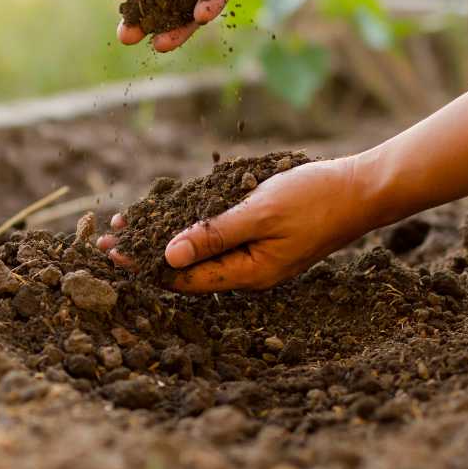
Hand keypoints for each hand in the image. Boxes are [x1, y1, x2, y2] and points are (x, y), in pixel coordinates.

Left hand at [98, 157, 378, 291]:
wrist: (363, 190)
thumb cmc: (315, 199)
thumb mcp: (259, 213)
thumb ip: (214, 235)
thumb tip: (168, 256)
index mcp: (246, 273)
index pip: (182, 278)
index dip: (143, 265)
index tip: (110, 253)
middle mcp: (247, 272)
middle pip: (186, 270)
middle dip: (145, 256)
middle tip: (104, 244)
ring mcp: (256, 258)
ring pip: (200, 254)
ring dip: (164, 241)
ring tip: (127, 230)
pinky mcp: (262, 240)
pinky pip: (219, 241)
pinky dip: (191, 230)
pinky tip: (171, 219)